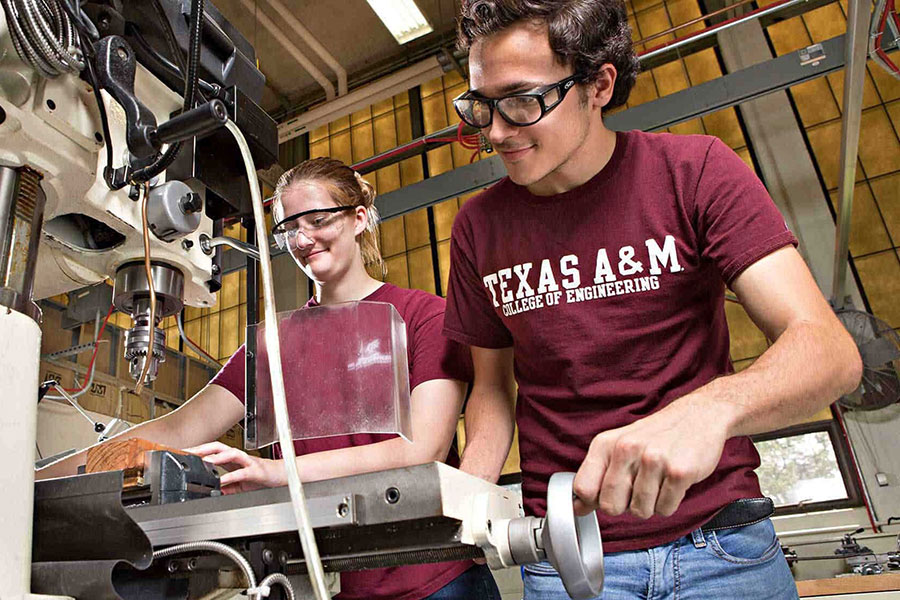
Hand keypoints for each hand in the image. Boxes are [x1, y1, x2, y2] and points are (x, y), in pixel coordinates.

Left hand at [185, 442, 284, 493]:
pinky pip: (241, 472)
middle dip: (202, 448)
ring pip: (230, 454)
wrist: (282, 477)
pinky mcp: (255, 471)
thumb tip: (212, 492)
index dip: (197, 450)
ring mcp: (247, 462)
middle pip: (218, 446)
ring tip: (203, 460)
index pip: (212, 450)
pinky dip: (230, 476)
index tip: (181, 453)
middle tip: (186, 452)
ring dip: (216, 456)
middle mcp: (239, 457)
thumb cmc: (262, 478)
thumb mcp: (239, 484)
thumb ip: (225, 487)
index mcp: (232, 460)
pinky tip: (221, 481)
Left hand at [572, 396, 731, 518]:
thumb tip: (576, 506)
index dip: (593, 501)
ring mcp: (653, 460)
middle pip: (610, 506)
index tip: (604, 497)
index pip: (583, 488)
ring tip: (657, 482)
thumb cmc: (656, 435)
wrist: (698, 416)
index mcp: (606, 444)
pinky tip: (672, 483)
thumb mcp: (618, 446)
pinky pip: (665, 509)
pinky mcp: (679, 472)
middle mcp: (627, 449)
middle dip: (624, 506)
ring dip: (650, 504)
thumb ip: (596, 475)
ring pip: (640, 511)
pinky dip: (669, 503)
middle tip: (637, 489)